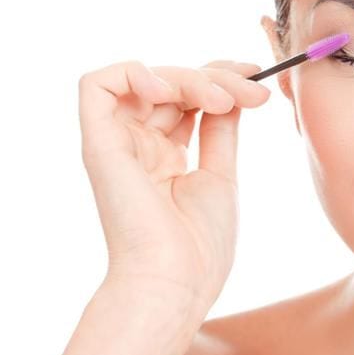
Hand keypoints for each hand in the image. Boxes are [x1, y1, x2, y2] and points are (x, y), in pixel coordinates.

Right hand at [77, 59, 270, 314]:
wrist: (175, 281)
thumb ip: (220, 130)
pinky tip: (169, 90)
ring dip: (188, 77)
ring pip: (144, 78)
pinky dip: (133, 74)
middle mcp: (137, 146)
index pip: (185, 97)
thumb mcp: (220, 175)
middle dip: (216, 77)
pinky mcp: (98, 144)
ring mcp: (116, 144)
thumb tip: (232, 92)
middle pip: (170, 84)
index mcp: (164, 157)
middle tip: (253, 92)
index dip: (219, 78)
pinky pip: (95, 85)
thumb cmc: (198, 245)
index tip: (258, 77)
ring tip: (222, 100)